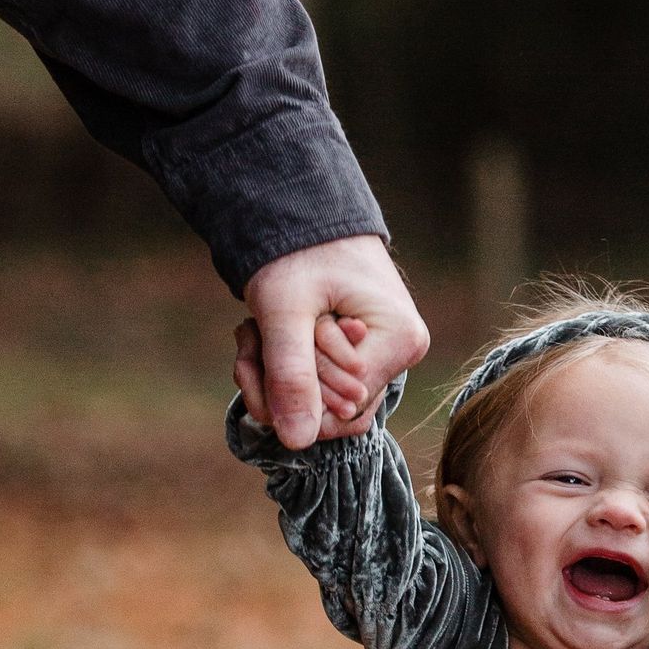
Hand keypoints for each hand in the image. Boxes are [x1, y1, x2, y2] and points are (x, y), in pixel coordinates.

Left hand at [236, 235, 429, 448]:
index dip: (291, 392)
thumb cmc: (297, 248)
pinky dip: (283, 366)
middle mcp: (402, 351)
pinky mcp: (361, 348)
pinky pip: (320, 381)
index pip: (343, 410)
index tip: (255, 349)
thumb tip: (296, 442)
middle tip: (246, 336)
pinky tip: (261, 336)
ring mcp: (383, 351)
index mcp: (400, 341)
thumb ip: (292, 375)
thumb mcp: (285, 311)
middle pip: (334, 410)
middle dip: (279, 382)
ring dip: (275, 374)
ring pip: (322, 399)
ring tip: (251, 332)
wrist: (300, 205)